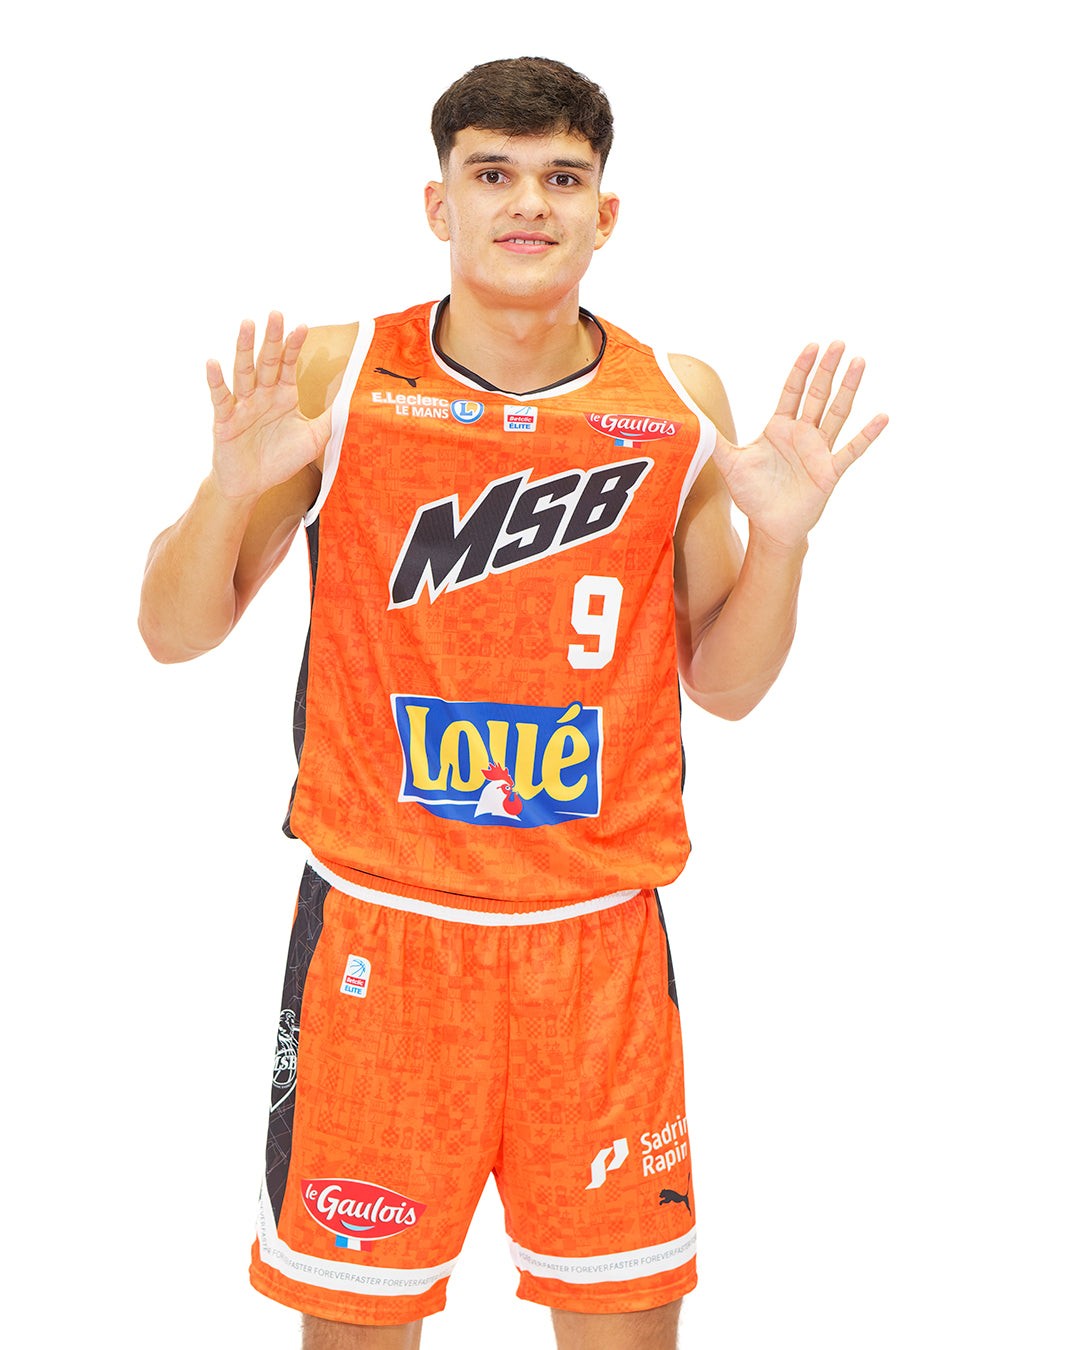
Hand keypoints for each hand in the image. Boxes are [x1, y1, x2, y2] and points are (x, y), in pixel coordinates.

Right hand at [206, 312, 331, 501]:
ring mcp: (242, 405)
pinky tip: (213, 362)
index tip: (303, 326)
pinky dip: (216, 380)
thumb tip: (354, 402)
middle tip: (276, 313)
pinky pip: (220, 398)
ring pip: (244, 372)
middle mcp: (262, 395)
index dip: (295, 346)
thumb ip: (331, 420)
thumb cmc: (280, 460)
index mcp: (283, 396)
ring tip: (247, 324)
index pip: (289, 365)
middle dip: (272, 338)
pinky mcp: (225, 420)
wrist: (251, 485)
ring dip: (244, 348)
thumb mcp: (313, 440)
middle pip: (267, 361)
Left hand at [712, 342, 887, 549]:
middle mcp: (803, 434)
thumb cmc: (752, 493)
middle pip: (817, 395)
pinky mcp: (829, 471)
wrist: (769, 525)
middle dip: (827, 369)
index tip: (812, 346)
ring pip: (837, 414)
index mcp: (780, 427)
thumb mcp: (730, 463)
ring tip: (860, 363)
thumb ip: (715, 440)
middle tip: (839, 343)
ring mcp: (819, 450)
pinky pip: (851, 450)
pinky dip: (867, 435)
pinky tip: (881, 417)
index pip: (793, 391)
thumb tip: (691, 421)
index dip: (801, 369)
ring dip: (849, 389)